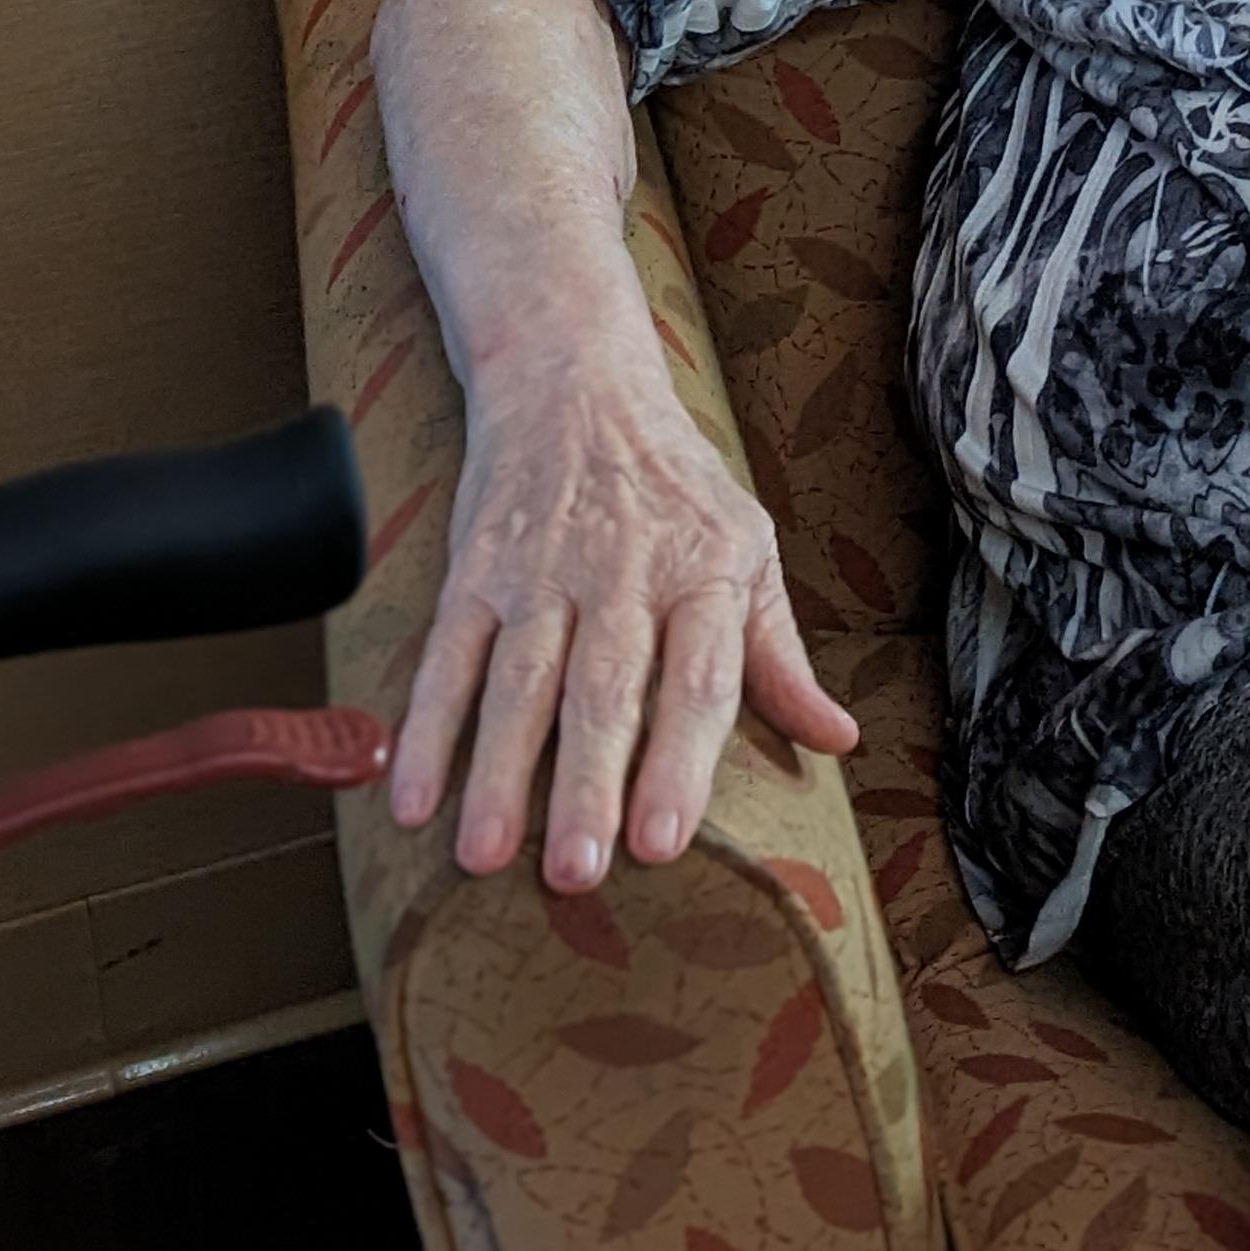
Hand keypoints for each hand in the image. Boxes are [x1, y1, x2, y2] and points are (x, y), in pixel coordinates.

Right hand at [388, 339, 856, 893]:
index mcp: (705, 573)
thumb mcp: (747, 548)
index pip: (699, 679)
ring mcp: (544, 572)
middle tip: (577, 872)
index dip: (681, 763)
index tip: (662, 844)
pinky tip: (411, 798)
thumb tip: (838, 739)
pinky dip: (427, 727)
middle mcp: (625, 574)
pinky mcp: (476, 569)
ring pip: (521, 681)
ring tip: (484, 855)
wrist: (577, 379)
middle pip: (606, 690)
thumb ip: (780, 655)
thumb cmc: (674, 484)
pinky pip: (448, 656)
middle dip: (589, 783)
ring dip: (499, 771)